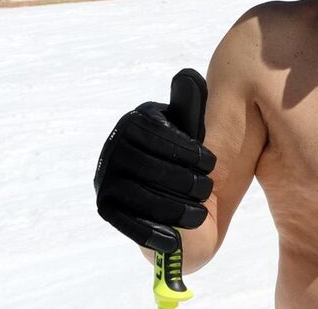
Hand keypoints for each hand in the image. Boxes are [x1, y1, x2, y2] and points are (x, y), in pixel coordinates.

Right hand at [94, 69, 216, 252]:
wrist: (176, 185)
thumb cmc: (189, 149)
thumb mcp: (192, 123)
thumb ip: (191, 103)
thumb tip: (186, 76)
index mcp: (136, 121)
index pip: (154, 134)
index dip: (185, 151)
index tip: (212, 163)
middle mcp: (115, 146)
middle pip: (145, 166)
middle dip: (181, 180)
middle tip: (208, 190)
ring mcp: (106, 175)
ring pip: (136, 194)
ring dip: (170, 208)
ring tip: (200, 215)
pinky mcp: (105, 204)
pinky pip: (124, 219)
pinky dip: (149, 232)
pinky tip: (174, 240)